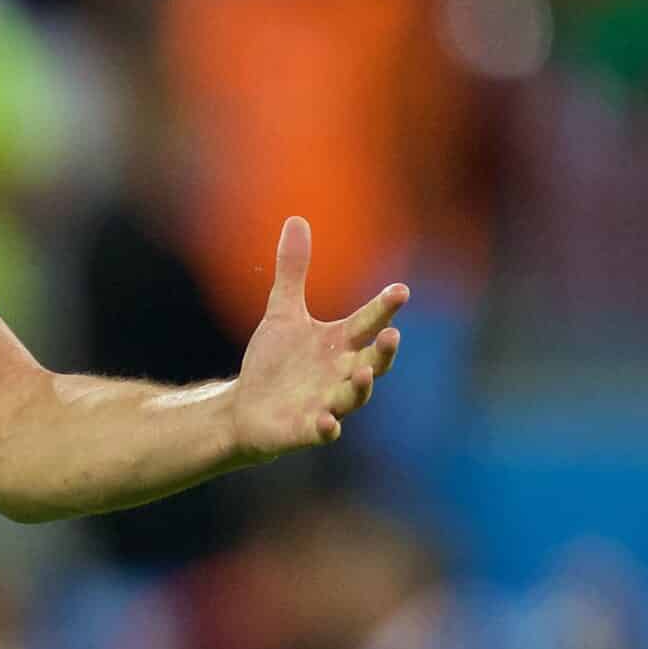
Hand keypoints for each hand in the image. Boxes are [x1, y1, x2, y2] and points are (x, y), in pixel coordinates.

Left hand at [232, 217, 406, 460]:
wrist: (247, 407)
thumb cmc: (275, 362)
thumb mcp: (283, 313)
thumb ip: (293, 271)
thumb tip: (297, 219)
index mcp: (339, 344)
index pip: (367, 322)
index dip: (384, 308)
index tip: (400, 290)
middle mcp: (340, 373)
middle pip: (372, 361)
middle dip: (383, 351)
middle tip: (392, 334)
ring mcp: (328, 402)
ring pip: (354, 396)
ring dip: (361, 387)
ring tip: (364, 374)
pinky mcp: (307, 428)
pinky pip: (323, 430)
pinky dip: (327, 427)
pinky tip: (326, 422)